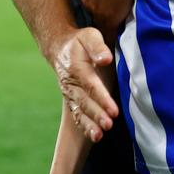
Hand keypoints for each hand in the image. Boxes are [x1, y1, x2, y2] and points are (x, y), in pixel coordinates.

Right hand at [54, 27, 118, 141]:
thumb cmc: (80, 41)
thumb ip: (97, 47)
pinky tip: (95, 136)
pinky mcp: (72, 100)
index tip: (114, 111)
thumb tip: (105, 59)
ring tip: (99, 136)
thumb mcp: (90, 36)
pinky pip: (77, 115)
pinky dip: (84, 126)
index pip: (91, 85)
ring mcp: (70, 93)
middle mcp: (71, 83)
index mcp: (77, 67)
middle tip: (109, 124)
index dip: (102, 99)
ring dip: (90, 124)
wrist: (60, 48)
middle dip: (97, 114)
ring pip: (80, 111)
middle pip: (85, 101)